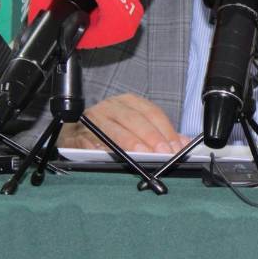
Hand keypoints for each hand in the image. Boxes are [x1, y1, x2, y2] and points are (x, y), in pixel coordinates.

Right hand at [55, 93, 189, 153]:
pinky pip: (88, 141)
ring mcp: (91, 119)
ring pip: (112, 129)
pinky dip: (99, 148)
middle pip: (133, 120)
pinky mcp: (75, 134)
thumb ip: (159, 134)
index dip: (165, 130)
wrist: (75, 131)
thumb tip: (183, 142)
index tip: (175, 147)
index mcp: (128, 102)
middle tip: (162, 153)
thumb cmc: (110, 129)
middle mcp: (110, 107)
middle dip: (150, 137)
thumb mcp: (136, 126)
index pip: (151, 113)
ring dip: (128, 143)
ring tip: (141, 155)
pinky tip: (110, 156)